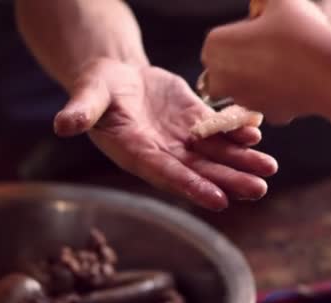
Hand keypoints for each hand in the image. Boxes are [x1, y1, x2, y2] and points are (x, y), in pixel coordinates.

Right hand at [54, 58, 277, 210]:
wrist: (117, 76)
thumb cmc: (97, 87)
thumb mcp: (87, 94)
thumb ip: (80, 111)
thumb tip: (62, 125)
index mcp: (136, 152)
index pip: (166, 174)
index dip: (191, 187)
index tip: (219, 199)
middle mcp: (162, 152)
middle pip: (199, 171)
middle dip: (228, 181)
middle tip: (259, 189)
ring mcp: (181, 138)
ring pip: (215, 155)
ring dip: (241, 162)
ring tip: (268, 169)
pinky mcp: (193, 120)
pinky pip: (218, 130)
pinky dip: (237, 133)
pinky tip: (256, 135)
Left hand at [202, 0, 329, 123]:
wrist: (324, 68)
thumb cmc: (297, 29)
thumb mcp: (278, 0)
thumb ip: (262, 1)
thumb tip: (261, 4)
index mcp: (214, 46)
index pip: (221, 39)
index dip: (242, 33)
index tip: (263, 29)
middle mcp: (220, 79)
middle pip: (229, 67)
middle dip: (244, 61)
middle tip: (274, 46)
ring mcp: (244, 100)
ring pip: (250, 87)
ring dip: (262, 78)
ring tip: (291, 61)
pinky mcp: (268, 115)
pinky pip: (273, 100)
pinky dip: (283, 93)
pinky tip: (301, 79)